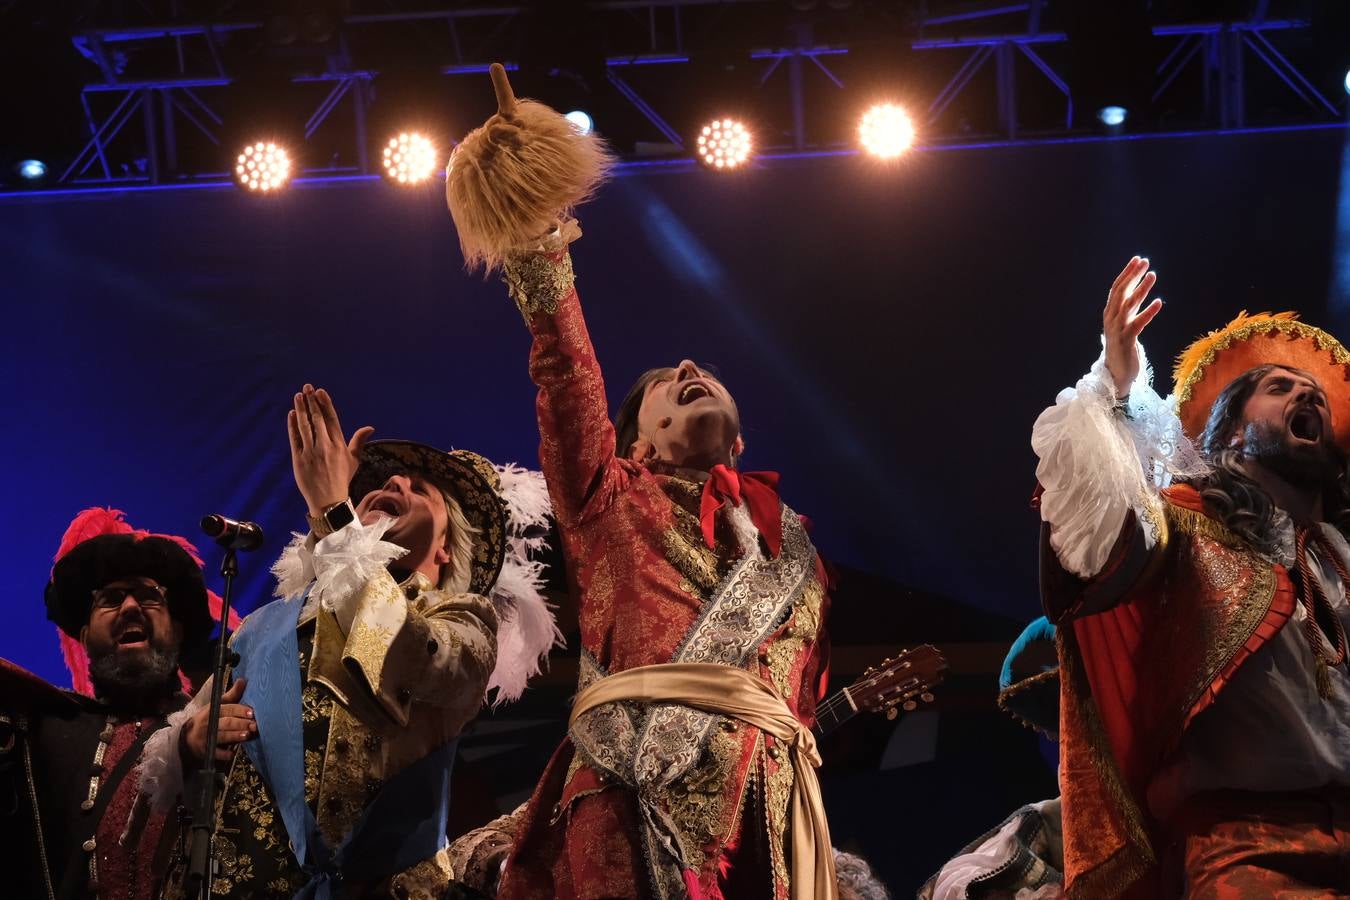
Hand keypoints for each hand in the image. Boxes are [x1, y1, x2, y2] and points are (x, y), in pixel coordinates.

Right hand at [182, 679, 254, 765]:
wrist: (187, 737)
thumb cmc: (208, 718)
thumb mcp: (217, 705)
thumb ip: (231, 695)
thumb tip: (243, 680)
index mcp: (213, 710)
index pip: (227, 709)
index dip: (240, 710)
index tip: (252, 712)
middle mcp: (209, 723)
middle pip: (226, 723)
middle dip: (240, 724)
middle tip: (254, 725)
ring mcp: (206, 737)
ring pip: (222, 736)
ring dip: (234, 736)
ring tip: (247, 735)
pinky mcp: (205, 751)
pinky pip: (215, 753)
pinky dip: (224, 754)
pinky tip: (232, 754)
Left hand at [287, 385, 374, 516]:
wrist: (329, 500)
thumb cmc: (342, 479)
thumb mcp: (353, 460)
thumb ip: (358, 441)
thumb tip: (370, 427)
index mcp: (339, 445)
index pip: (331, 419)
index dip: (325, 404)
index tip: (319, 392)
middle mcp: (326, 446)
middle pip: (317, 419)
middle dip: (312, 402)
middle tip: (307, 388)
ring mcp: (311, 453)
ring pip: (305, 426)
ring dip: (301, 409)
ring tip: (298, 396)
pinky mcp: (299, 459)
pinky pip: (295, 438)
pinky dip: (292, 425)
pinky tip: (292, 414)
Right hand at [1104, 256, 1162, 397]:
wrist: (1117, 374)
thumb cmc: (1123, 347)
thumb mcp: (1124, 323)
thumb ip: (1128, 307)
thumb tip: (1136, 289)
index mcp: (1110, 314)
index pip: (1116, 289)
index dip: (1127, 273)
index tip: (1138, 260)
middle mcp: (1111, 319)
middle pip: (1120, 293)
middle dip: (1132, 276)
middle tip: (1145, 262)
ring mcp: (1117, 330)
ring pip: (1128, 305)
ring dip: (1140, 289)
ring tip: (1153, 276)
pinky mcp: (1126, 342)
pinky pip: (1137, 324)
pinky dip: (1148, 312)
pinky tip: (1158, 303)